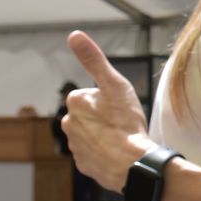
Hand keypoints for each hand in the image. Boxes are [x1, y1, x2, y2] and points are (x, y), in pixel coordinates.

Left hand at [61, 31, 154, 190]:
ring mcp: (75, 147)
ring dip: (104, 135)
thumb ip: (93, 59)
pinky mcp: (84, 165)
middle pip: (90, 115)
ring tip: (122, 139)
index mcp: (75, 102)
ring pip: (92, 135)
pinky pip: (94, 154)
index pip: (91, 95)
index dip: (109, 100)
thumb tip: (74, 35)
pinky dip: (104, 153)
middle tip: (122, 123)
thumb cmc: (125, 124)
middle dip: (104, 117)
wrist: (132, 165)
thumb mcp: (115, 84)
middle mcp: (68, 124)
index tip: (119, 108)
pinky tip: (118, 153)